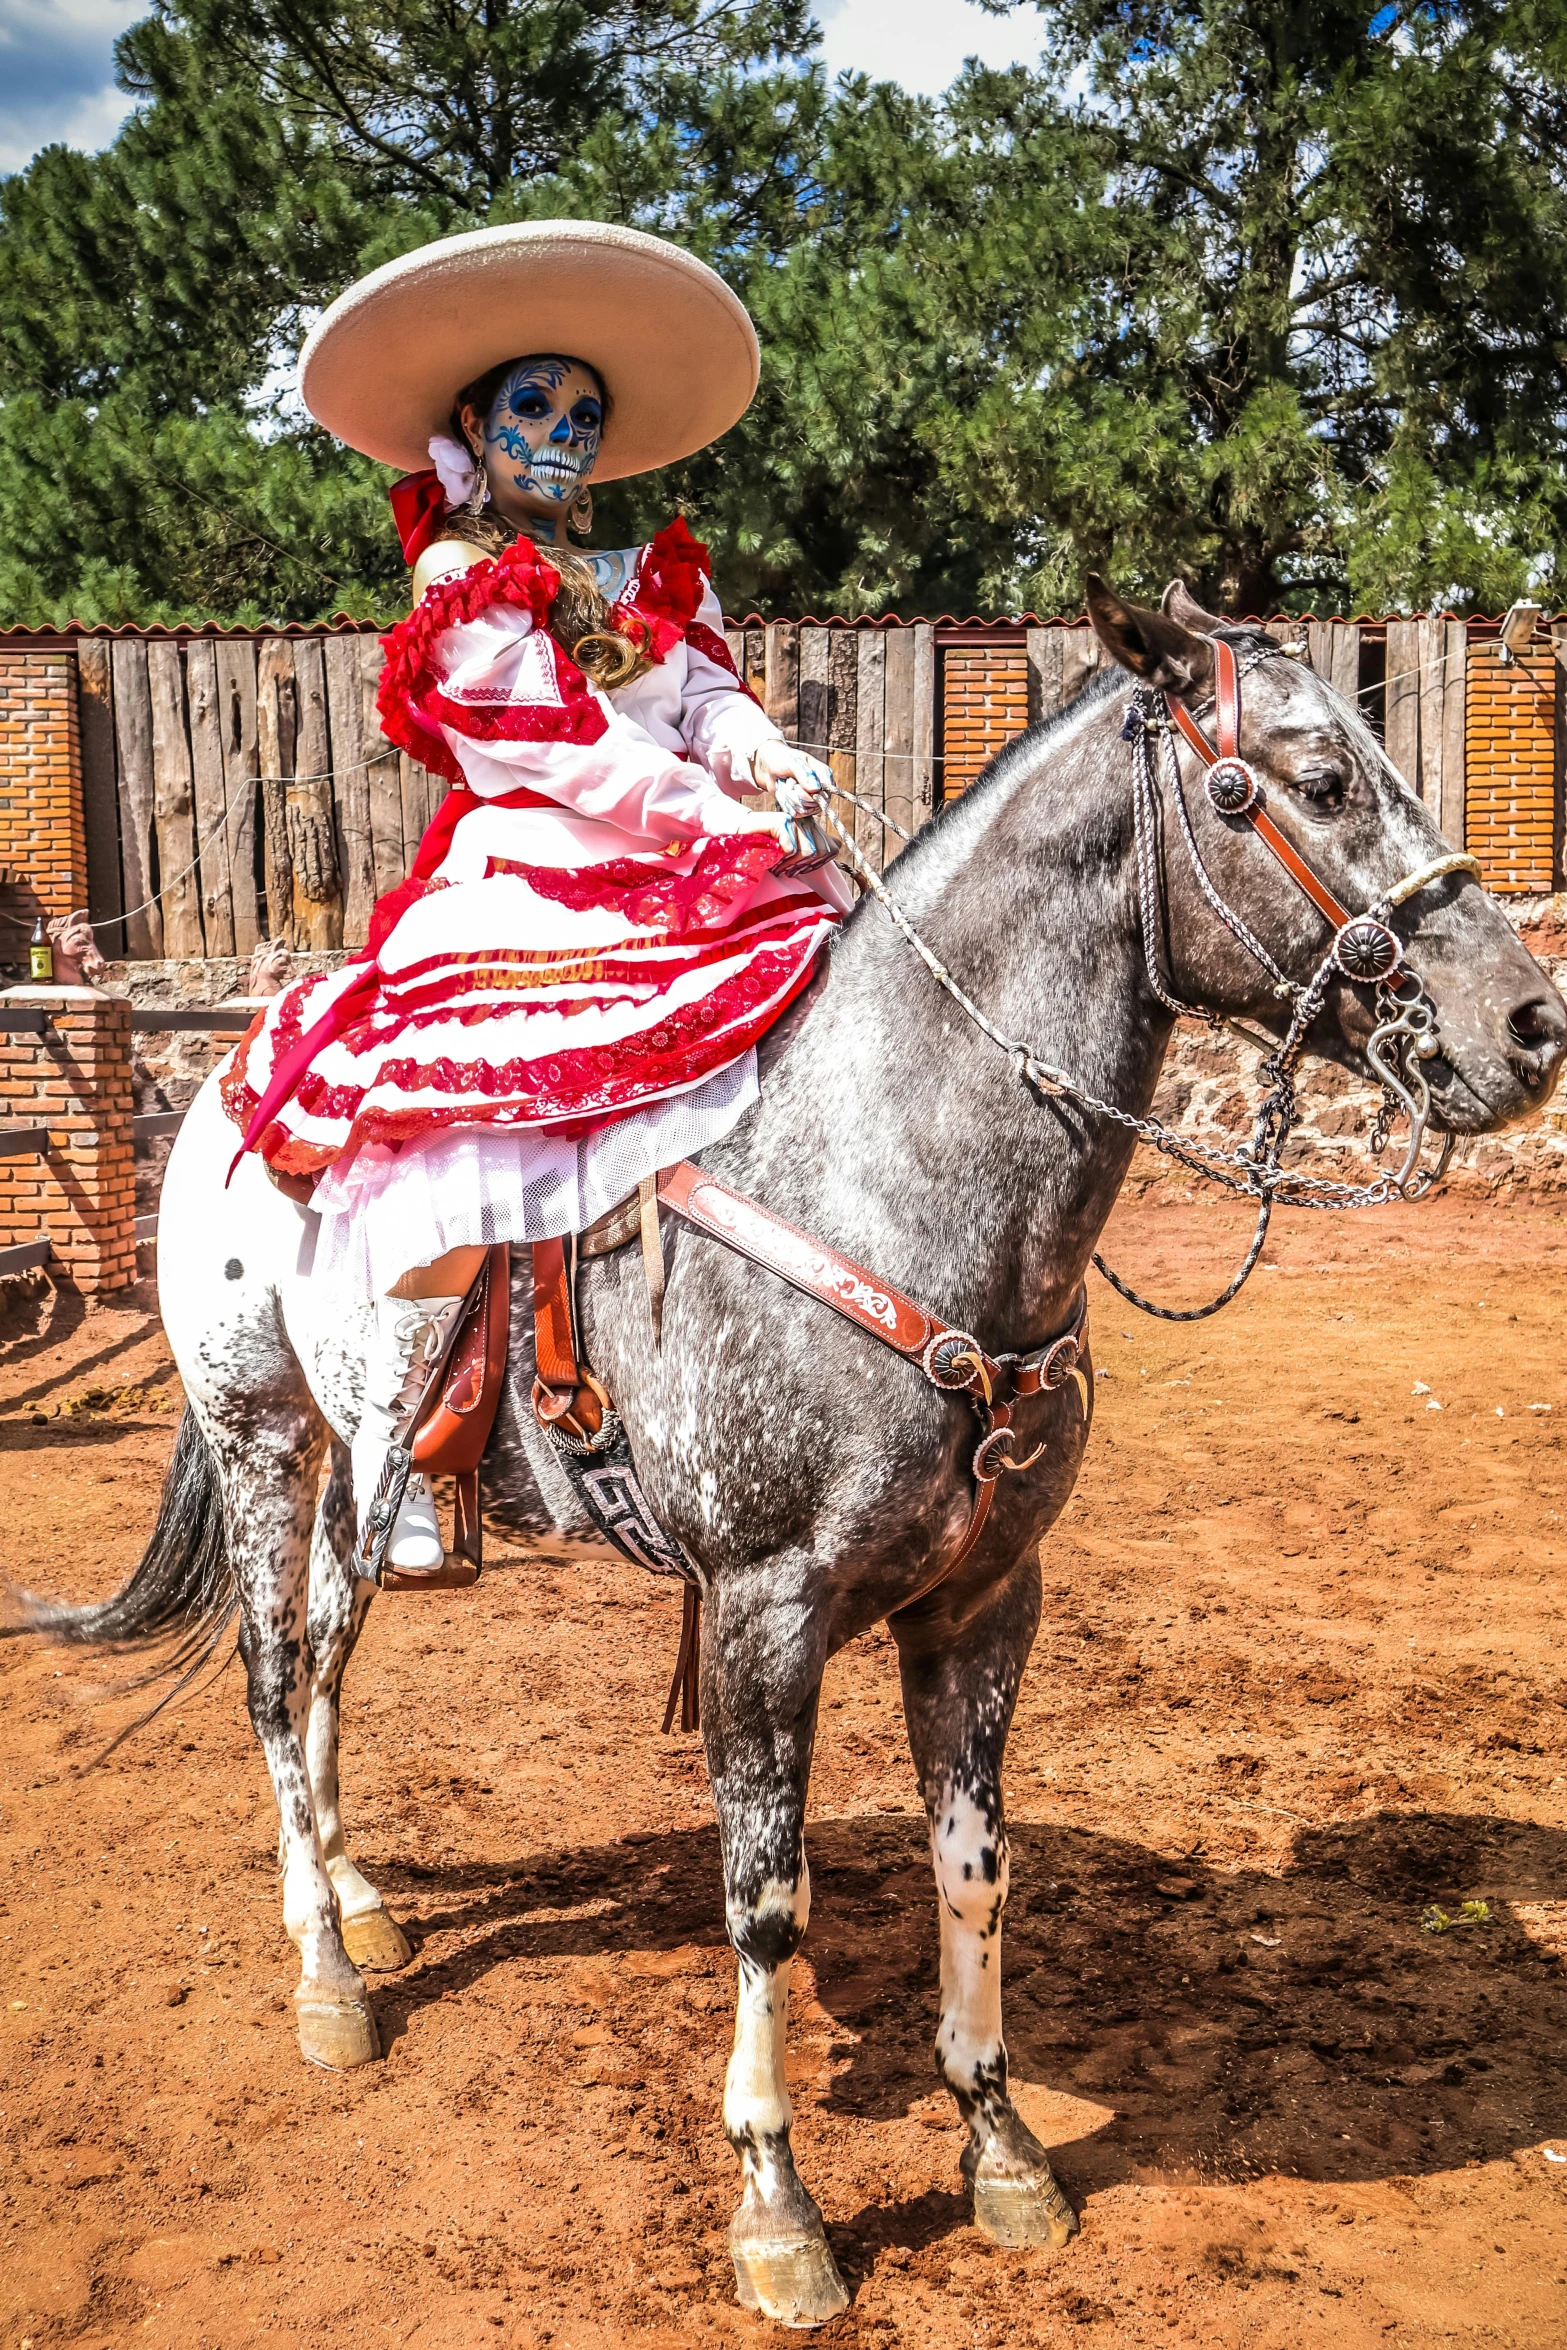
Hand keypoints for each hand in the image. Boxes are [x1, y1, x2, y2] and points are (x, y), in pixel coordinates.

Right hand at [710, 801, 832, 875]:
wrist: (741, 838)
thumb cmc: (767, 847)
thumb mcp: (794, 851)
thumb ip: (815, 847)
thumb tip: (837, 845)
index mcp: (812, 826)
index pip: (832, 848)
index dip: (818, 864)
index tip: (801, 869)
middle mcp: (805, 821)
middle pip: (821, 852)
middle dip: (803, 866)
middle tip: (788, 871)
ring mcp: (794, 819)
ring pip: (808, 851)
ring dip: (791, 864)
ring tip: (778, 866)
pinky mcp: (781, 821)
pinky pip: (791, 848)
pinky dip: (781, 859)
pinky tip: (771, 859)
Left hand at [752, 741, 834, 824]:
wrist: (768, 767)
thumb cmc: (782, 760)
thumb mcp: (792, 763)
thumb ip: (803, 774)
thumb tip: (815, 789)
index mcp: (824, 774)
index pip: (826, 794)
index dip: (811, 795)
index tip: (796, 786)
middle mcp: (821, 788)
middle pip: (814, 805)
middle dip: (795, 795)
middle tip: (788, 781)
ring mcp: (812, 799)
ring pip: (804, 810)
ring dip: (789, 798)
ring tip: (785, 785)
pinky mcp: (803, 807)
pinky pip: (796, 813)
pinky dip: (786, 804)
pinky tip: (783, 793)